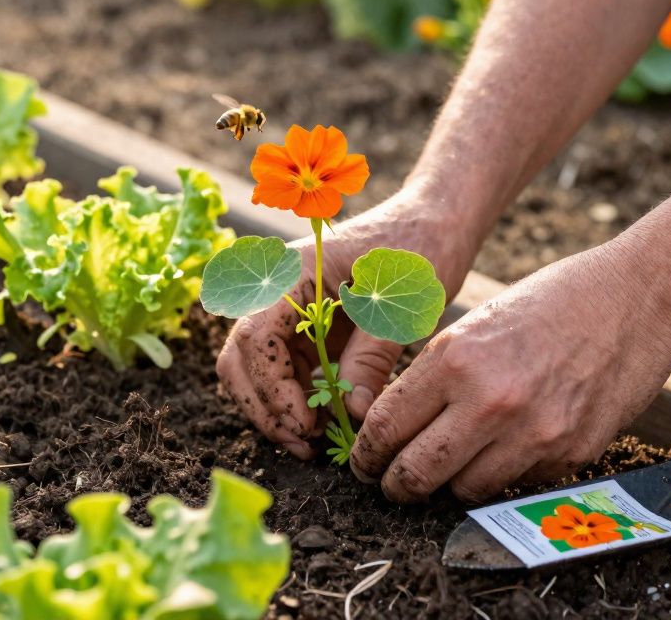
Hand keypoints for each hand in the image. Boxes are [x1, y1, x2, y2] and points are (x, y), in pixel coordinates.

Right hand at [215, 191, 473, 458]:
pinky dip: (294, 401)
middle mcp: (276, 292)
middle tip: (307, 445)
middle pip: (240, 358)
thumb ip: (371, 358)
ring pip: (254, 370)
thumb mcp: (399, 307)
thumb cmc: (417, 253)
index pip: (256, 337)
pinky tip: (324, 425)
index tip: (307, 424)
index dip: (273, 388)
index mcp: (292, 273)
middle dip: (265, 407)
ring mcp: (285, 312)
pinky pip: (282, 372)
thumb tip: (354, 413)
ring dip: (276, 410)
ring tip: (315, 442)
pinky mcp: (302, 330)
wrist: (430, 227)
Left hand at [348, 241, 670, 502]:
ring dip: (450, 484)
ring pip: (464, 490)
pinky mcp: (571, 454)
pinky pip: (518, 484)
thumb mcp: (474, 325)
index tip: (362, 461)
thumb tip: (394, 426)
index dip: (365, 453)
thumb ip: (435, 377)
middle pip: (416, 473)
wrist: (637, 299)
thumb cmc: (551, 302)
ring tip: (450, 466)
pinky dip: (505, 475)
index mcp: (454, 359)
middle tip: (390, 484)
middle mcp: (489, 402)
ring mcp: (534, 434)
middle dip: (395, 485)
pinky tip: (508, 447)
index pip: (385, 427)